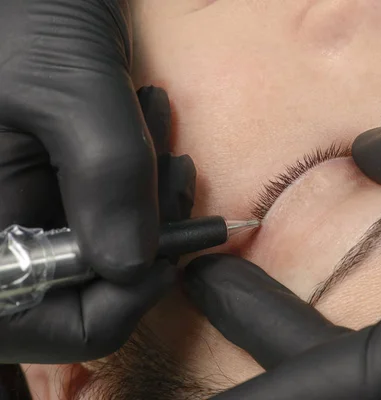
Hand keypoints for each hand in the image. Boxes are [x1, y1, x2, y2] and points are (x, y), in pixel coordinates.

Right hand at [0, 0, 156, 280]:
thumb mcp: (65, 86)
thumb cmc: (22, 11)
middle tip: (174, 171)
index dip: (109, 306)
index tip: (168, 258)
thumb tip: (136, 266)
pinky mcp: (56, 188)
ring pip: (108, 249)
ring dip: (154, 200)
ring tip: (160, 128)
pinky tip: (152, 124)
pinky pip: (113, 211)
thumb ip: (104, 174)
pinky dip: (146, 180)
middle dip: (146, 240)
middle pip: (82, 290)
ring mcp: (26, 211)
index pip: (31, 321)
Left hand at [185, 97, 380, 398]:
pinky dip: (352, 347)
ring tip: (242, 282)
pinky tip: (339, 306)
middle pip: (317, 390)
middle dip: (252, 331)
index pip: (298, 394)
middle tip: (205, 281)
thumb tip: (369, 150)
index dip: (233, 396)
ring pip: (361, 379)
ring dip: (298, 337)